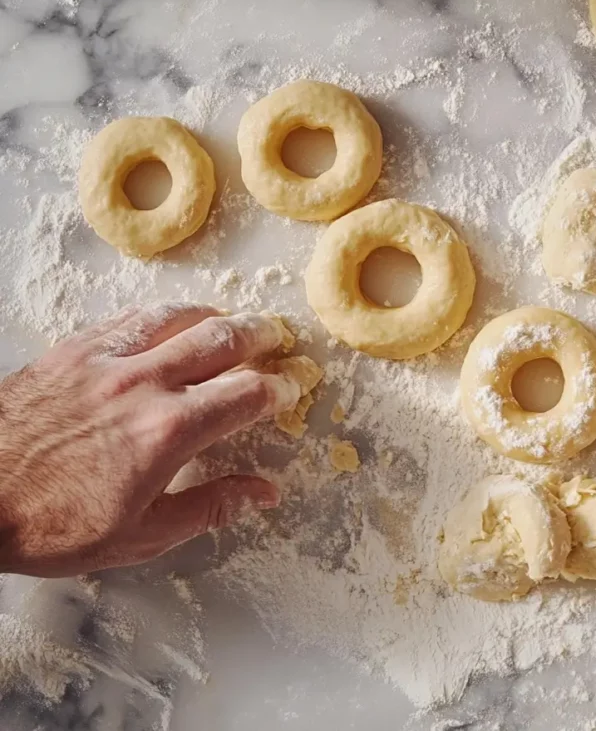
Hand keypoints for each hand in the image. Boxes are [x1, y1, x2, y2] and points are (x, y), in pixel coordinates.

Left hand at [0, 303, 300, 577]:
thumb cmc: (51, 525)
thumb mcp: (142, 536)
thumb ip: (209, 506)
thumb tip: (262, 492)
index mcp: (169, 432)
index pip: (247, 395)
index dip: (279, 389)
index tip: (289, 391)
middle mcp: (145, 383)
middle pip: (223, 340)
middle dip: (260, 336)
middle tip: (277, 339)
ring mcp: (107, 359)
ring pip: (179, 316)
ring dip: (216, 317)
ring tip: (232, 323)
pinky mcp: (74, 350)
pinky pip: (132, 318)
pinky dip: (164, 315)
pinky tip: (171, 323)